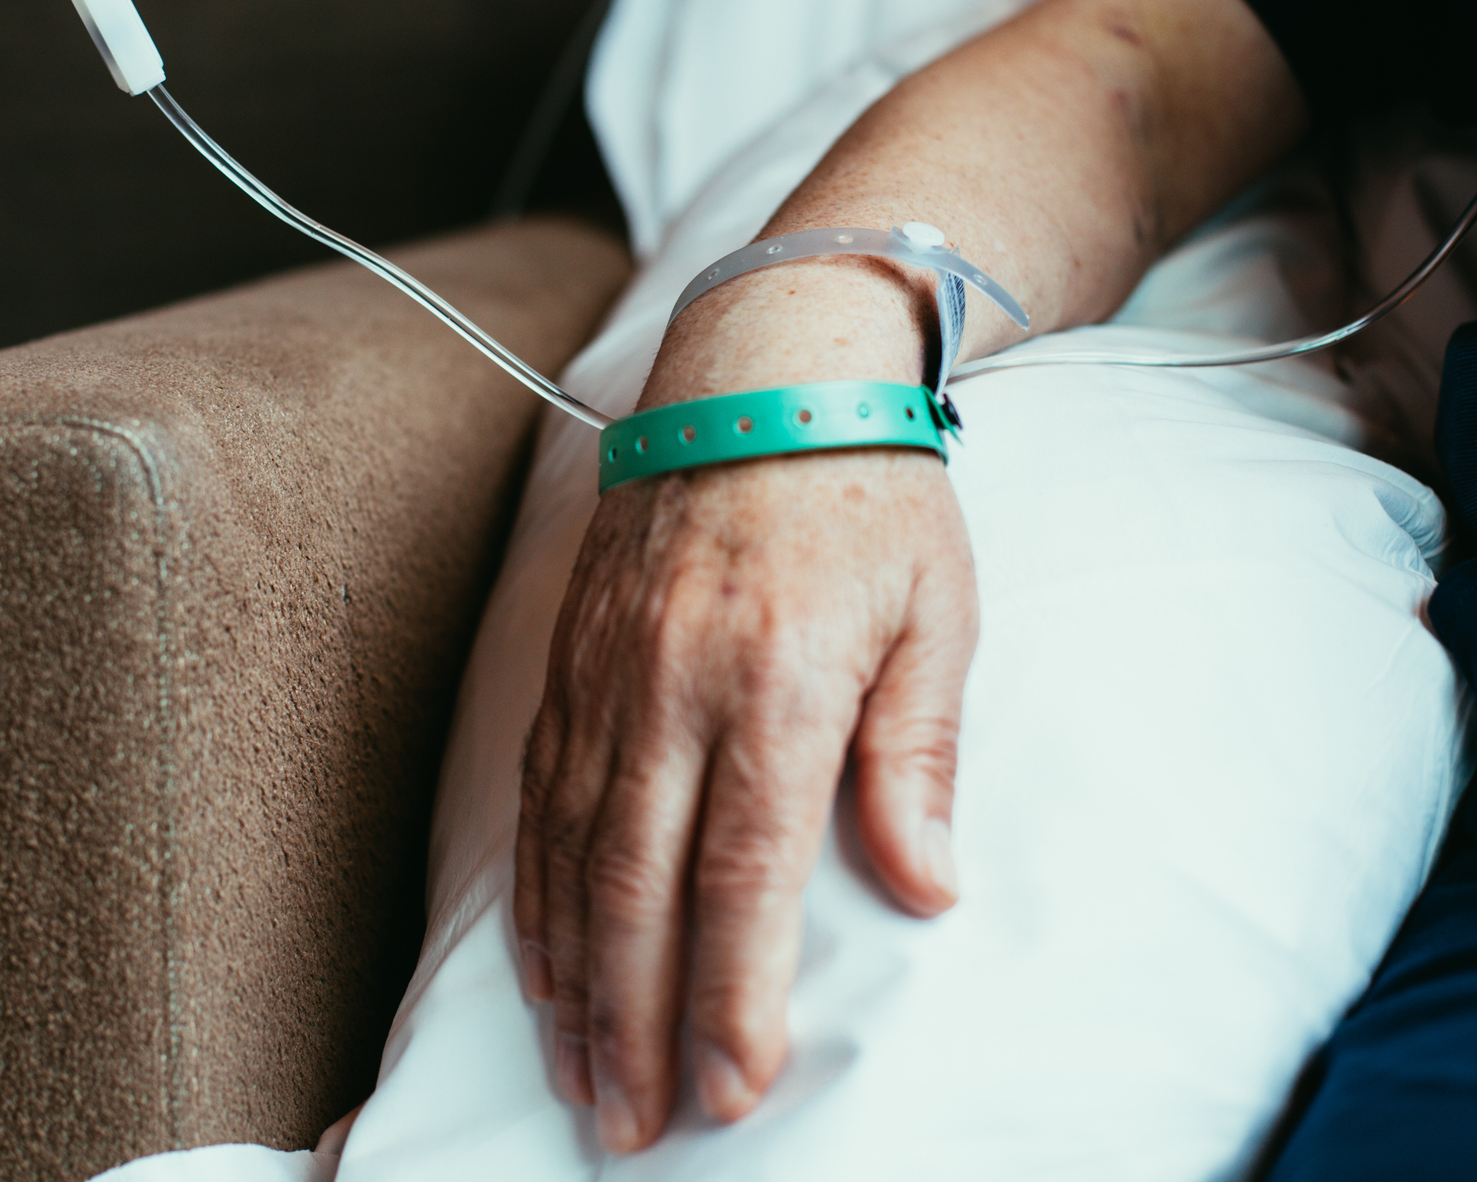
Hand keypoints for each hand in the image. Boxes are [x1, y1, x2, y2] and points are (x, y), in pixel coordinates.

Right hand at [514, 424, 977, 1152]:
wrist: (766, 371)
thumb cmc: (872, 493)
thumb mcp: (939, 615)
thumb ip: (920, 756)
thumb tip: (926, 890)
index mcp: (777, 679)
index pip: (744, 874)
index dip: (732, 995)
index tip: (733, 1088)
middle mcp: (672, 684)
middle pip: (638, 884)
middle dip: (634, 1021)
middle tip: (632, 1125)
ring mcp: (608, 672)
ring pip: (571, 852)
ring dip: (573, 979)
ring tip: (579, 1076)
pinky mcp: (571, 659)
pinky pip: (539, 795)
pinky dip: (537, 892)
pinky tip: (543, 961)